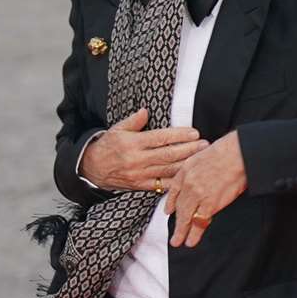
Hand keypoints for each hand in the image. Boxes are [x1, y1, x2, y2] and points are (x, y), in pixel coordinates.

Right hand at [80, 108, 207, 190]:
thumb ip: (133, 121)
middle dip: (188, 150)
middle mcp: (137, 159)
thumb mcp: (116, 129)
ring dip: (186, 164)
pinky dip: (176, 181)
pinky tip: (188, 176)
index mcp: (132, 143)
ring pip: (167, 170)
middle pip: (168, 155)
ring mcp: (140, 174)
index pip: (160, 138)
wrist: (92, 169)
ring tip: (201, 159)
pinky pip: (161, 185)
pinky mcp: (141, 186)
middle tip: (204, 145)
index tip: (194, 133)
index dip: (179, 135)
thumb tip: (146, 111)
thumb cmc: (107, 146)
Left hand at [165, 131, 246, 247]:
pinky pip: (199, 222)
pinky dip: (195, 233)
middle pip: (180, 207)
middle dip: (176, 223)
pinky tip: (191, 240)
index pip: (175, 190)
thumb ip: (197, 167)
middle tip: (174, 235)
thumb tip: (202, 177)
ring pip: (186, 217)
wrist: (238, 153)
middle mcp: (188, 183)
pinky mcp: (210, 203)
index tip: (169, 211)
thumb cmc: (227, 150)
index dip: (171, 203)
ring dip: (182, 232)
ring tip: (179, 242)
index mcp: (186, 170)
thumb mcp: (203, 154)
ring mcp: (197, 195)